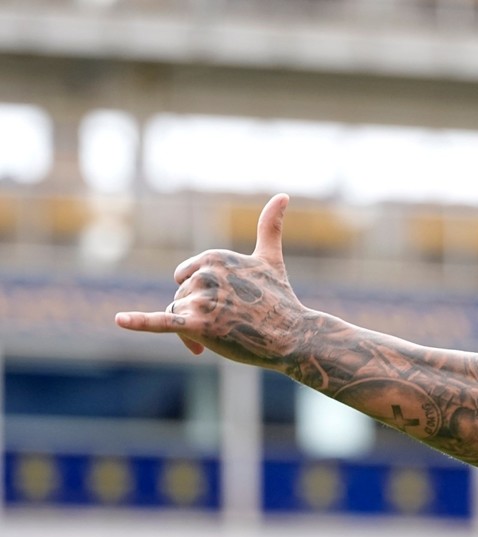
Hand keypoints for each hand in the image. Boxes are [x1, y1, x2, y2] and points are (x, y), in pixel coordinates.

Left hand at [115, 193, 308, 370]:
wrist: (292, 335)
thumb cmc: (280, 298)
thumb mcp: (270, 258)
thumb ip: (269, 226)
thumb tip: (283, 194)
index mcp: (213, 256)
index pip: (184, 278)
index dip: (201, 295)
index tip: (228, 304)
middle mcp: (204, 274)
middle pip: (180, 297)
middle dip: (198, 314)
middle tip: (231, 325)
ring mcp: (201, 300)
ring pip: (178, 316)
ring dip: (194, 331)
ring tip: (226, 335)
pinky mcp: (198, 325)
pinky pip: (161, 322)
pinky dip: (139, 322)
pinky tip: (120, 320)